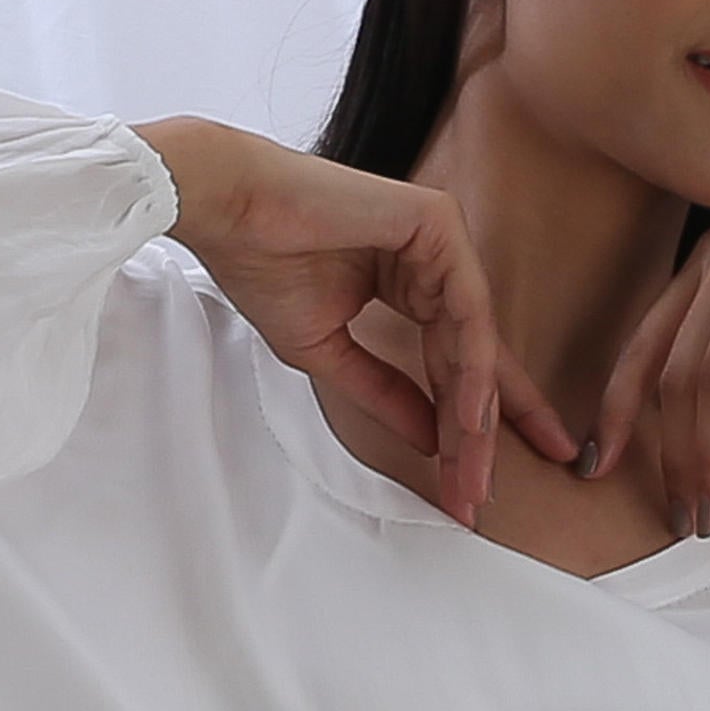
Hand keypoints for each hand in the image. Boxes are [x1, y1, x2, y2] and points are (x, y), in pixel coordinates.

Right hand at [134, 120, 578, 524]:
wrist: (227, 210)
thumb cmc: (262, 265)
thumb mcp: (331, 353)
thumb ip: (385, 393)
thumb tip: (432, 441)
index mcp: (411, 283)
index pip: (454, 363)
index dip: (466, 428)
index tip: (475, 491)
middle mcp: (434, 262)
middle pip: (474, 360)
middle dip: (480, 436)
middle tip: (481, 500)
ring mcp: (441, 239)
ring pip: (476, 343)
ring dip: (475, 416)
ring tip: (473, 476)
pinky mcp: (438, 223)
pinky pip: (466, 310)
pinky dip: (471, 368)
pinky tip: (469, 420)